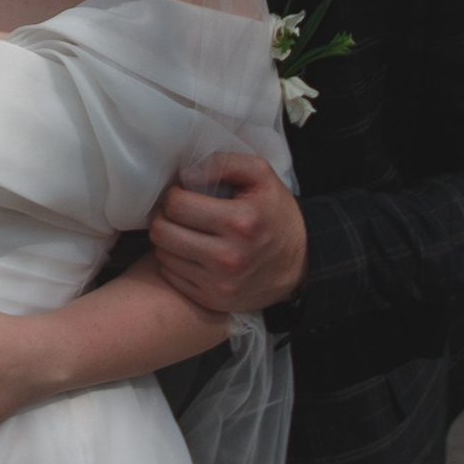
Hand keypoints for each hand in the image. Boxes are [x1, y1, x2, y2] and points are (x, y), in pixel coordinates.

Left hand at [145, 151, 308, 316]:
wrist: (300, 264)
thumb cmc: (275, 214)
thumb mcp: (261, 176)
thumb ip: (224, 163)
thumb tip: (185, 175)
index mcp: (240, 222)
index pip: (177, 205)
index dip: (175, 194)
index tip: (184, 193)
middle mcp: (229, 257)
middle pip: (163, 232)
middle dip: (165, 216)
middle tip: (178, 212)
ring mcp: (220, 283)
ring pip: (162, 255)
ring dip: (168, 240)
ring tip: (185, 231)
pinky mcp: (213, 300)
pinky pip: (171, 276)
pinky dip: (174, 262)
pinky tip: (190, 251)